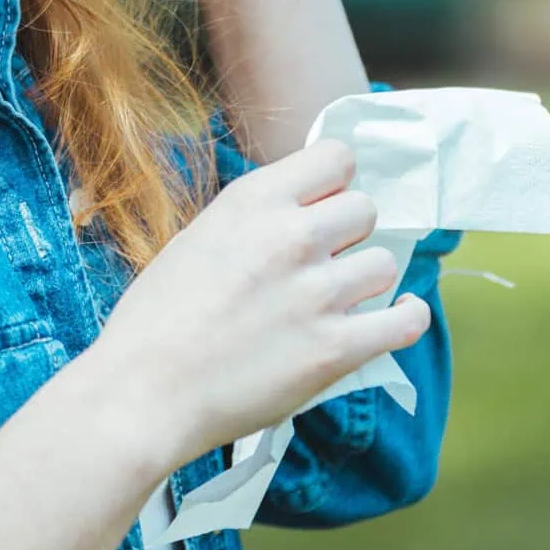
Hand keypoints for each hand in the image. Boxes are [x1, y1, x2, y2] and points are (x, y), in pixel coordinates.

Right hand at [84, 138, 430, 468]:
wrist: (143, 392)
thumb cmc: (157, 319)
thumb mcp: (201, 237)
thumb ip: (258, 219)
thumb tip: (305, 212)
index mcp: (254, 199)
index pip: (337, 157)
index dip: (334, 184)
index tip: (322, 207)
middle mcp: (292, 236)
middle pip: (366, 209)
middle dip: (350, 233)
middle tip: (324, 263)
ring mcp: (317, 293)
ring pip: (385, 263)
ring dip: (366, 280)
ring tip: (340, 301)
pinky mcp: (334, 349)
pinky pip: (406, 321)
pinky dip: (406, 318)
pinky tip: (395, 317)